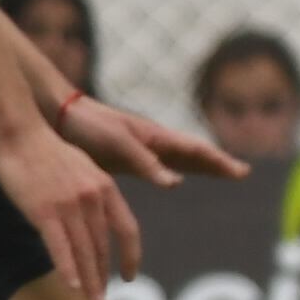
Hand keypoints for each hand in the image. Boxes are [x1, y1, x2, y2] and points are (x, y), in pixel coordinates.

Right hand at [0, 121, 140, 299]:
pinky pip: (59, 246)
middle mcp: (93, 198)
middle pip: (103, 246)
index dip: (131, 255)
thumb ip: (90, 195)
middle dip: (103, 276)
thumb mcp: (81, 169)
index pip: (128, 229)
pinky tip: (72, 286)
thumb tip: (90, 220)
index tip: (130, 276)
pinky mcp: (44, 211)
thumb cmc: (45, 150)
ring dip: (89, 280)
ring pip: (84, 251)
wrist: (19, 132)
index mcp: (105, 188)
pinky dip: (68, 268)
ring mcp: (69, 205)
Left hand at [56, 95, 248, 186]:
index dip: (219, 161)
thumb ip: (147, 163)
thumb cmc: (87, 126)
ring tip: (223, 174)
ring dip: (202, 166)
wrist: (56, 117)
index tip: (241, 172)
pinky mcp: (124, 158)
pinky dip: (175, 172)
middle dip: (218, 162)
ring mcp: (140, 149)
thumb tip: (177, 183)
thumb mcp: (118, 144)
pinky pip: (159, 166)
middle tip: (243, 173)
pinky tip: (175, 180)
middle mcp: (153, 141)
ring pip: (180, 159)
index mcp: (155, 136)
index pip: (196, 150)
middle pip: (194, 153)